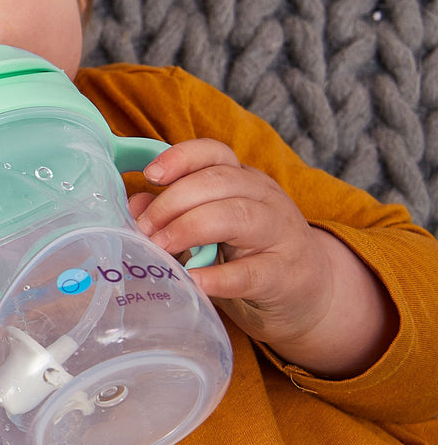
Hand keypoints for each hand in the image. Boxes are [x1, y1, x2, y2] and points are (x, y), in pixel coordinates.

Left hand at [128, 139, 395, 376]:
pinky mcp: (285, 275)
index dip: (180, 158)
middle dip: (172, 203)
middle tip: (142, 230)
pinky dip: (219, 277)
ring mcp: (279, 234)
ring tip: (159, 250)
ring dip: (189, 230)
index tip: (150, 175)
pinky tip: (193, 281)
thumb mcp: (212, 226)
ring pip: (236, 216)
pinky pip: (251, 272)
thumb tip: (134, 207)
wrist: (310, 291)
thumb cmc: (250, 253)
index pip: (214, 153)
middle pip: (218, 183)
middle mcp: (264, 198)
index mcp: (242, 179)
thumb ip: (173, 213)